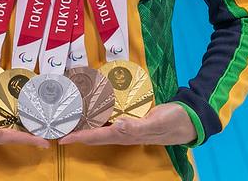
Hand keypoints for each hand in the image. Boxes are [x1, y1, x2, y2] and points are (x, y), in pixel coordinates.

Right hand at [0, 99, 49, 149]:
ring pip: (6, 130)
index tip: (45, 141)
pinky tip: (16, 113)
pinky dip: (10, 119)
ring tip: (38, 120)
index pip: (10, 137)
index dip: (28, 139)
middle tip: (48, 127)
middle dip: (30, 133)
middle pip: (12, 135)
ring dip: (22, 126)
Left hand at [59, 103, 196, 145]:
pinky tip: (92, 109)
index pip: (97, 136)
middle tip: (59, 126)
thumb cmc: (172, 121)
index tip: (62, 138)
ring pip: (100, 127)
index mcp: (126, 134)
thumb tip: (118, 126)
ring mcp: (126, 126)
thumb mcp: (157, 122)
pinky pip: (109, 119)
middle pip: (94, 135)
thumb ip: (138, 126)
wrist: (188, 119)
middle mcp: (123, 132)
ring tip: (69, 118)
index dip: (79, 137)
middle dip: (76, 132)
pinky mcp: (130, 119)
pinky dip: (97, 115)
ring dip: (85, 124)